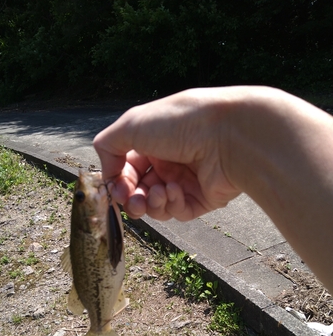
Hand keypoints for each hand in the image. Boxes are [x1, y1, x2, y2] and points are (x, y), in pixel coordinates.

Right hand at [93, 89, 240, 220]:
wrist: (227, 135)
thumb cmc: (180, 123)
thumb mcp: (131, 125)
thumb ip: (108, 146)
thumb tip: (107, 174)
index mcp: (152, 142)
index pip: (126, 169)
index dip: (117, 181)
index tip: (116, 188)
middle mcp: (168, 161)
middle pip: (139, 191)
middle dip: (131, 199)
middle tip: (132, 199)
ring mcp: (185, 181)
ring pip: (156, 205)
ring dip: (151, 203)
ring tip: (158, 193)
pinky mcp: (201, 199)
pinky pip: (178, 212)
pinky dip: (172, 204)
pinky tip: (176, 190)